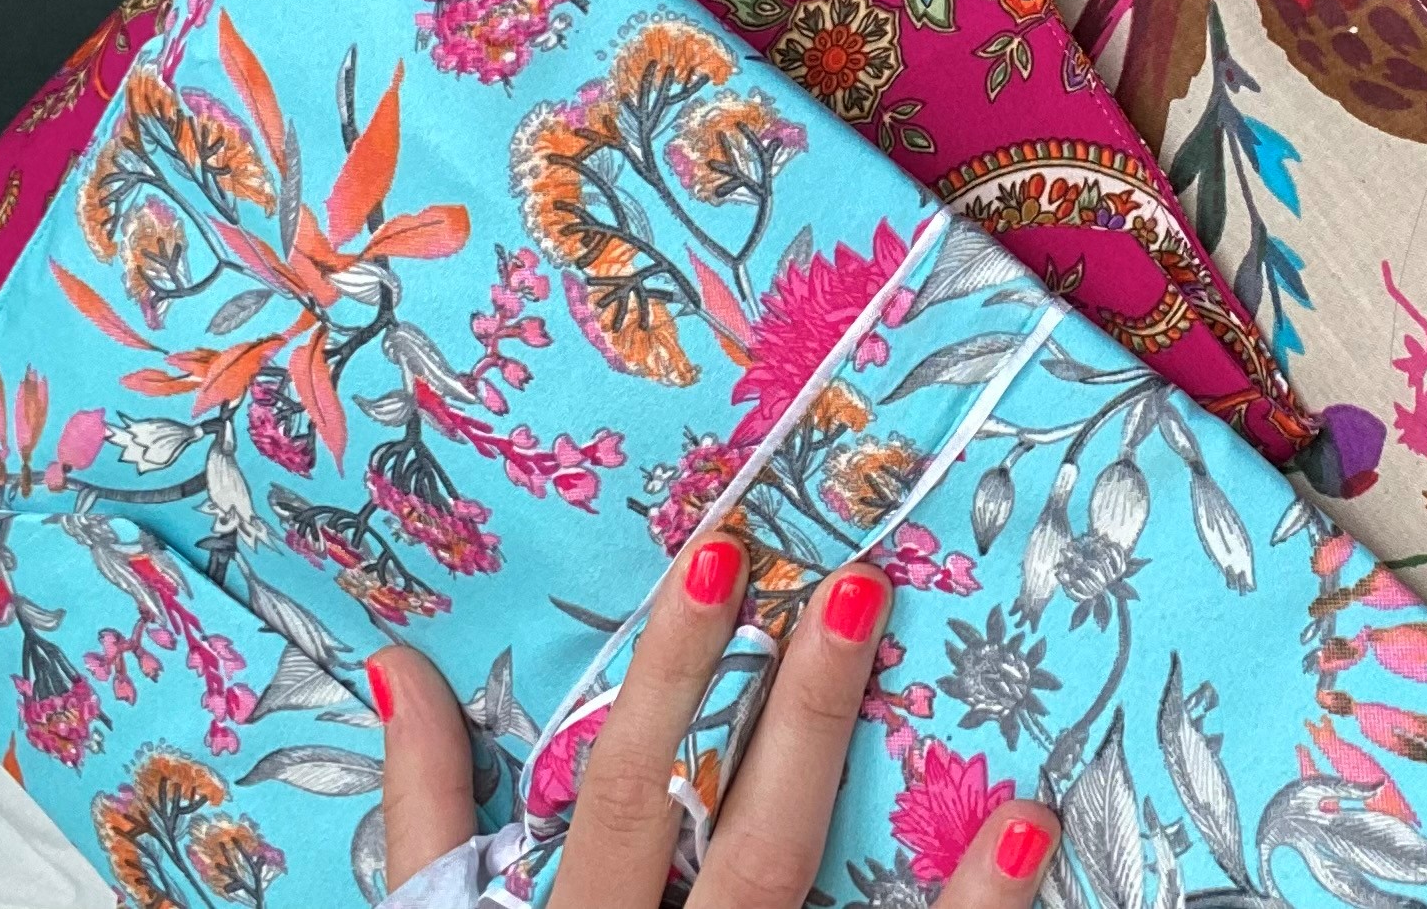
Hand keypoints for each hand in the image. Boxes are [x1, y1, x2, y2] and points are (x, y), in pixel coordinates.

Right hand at [374, 539, 1058, 908]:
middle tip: (859, 590)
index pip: (622, 793)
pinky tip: (1029, 850)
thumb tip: (397, 664)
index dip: (670, 672)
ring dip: (950, 894)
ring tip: (1019, 799)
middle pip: (753, 854)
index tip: (725, 553)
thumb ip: (429, 819)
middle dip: (804, 721)